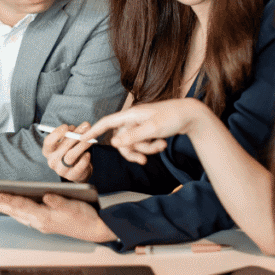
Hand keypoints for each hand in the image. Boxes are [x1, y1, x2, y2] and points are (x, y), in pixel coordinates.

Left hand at [0, 193, 116, 242]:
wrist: (95, 229)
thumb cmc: (85, 217)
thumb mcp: (73, 206)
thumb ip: (58, 201)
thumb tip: (45, 196)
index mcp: (46, 217)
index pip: (23, 206)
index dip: (10, 199)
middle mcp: (41, 222)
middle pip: (17, 212)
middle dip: (1, 206)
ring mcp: (43, 224)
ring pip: (20, 216)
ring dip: (7, 209)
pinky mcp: (46, 224)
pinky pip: (26, 218)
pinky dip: (17, 213)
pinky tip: (14, 210)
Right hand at [42, 122, 93, 181]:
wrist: (78, 170)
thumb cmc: (71, 151)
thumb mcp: (68, 141)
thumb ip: (72, 133)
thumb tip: (83, 126)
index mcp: (48, 151)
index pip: (48, 142)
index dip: (57, 133)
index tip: (66, 126)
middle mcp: (52, 161)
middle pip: (62, 147)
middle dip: (75, 136)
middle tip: (86, 128)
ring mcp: (61, 170)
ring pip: (71, 156)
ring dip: (82, 146)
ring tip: (90, 140)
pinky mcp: (71, 176)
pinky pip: (79, 166)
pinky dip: (85, 159)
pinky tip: (88, 154)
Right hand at [80, 99, 215, 164]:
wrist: (191, 115)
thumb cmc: (172, 117)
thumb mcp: (152, 129)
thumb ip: (132, 137)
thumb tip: (114, 143)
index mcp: (130, 115)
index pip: (106, 123)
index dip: (93, 131)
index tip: (82, 139)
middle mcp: (133, 120)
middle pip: (121, 141)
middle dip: (133, 151)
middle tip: (144, 160)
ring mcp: (140, 126)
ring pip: (133, 144)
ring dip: (146, 149)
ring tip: (160, 146)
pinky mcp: (148, 130)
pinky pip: (142, 143)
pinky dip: (151, 146)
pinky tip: (162, 143)